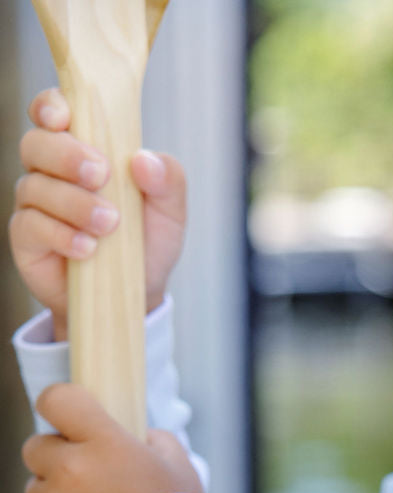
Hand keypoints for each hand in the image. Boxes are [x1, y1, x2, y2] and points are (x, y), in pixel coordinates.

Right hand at [9, 88, 186, 342]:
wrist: (137, 292)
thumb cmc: (147, 240)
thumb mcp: (170, 211)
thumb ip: (167, 179)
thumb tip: (143, 160)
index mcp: (82, 147)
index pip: (52, 110)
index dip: (51, 106)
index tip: (65, 117)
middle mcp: (51, 169)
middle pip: (37, 142)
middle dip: (67, 155)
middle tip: (100, 175)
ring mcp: (35, 202)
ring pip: (35, 185)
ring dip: (74, 202)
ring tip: (109, 224)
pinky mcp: (27, 237)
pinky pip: (31, 225)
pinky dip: (61, 234)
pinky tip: (88, 248)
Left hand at [23, 384, 206, 492]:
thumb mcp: (181, 470)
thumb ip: (157, 443)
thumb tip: (142, 438)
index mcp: (103, 443)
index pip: (56, 400)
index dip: (61, 408)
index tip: (70, 422)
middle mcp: (70, 471)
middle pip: (35, 448)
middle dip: (58, 460)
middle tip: (90, 482)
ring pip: (36, 492)